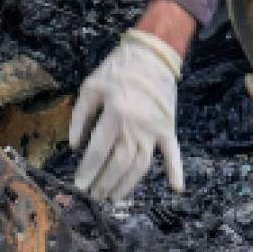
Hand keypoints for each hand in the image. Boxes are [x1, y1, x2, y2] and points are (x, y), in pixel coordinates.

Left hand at [69, 29, 185, 204]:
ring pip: (141, 165)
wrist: (152, 54)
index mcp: (115, 113)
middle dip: (104, 182)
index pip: (98, 150)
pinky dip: (176, 170)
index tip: (79, 184)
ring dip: (127, 184)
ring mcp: (155, 129)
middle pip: (119, 163)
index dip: (88, 170)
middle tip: (94, 195)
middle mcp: (136, 125)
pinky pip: (173, 153)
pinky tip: (176, 188)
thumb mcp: (91, 87)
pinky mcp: (168, 129)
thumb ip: (80, 117)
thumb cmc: (118, 70)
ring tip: (114, 197)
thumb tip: (75, 146)